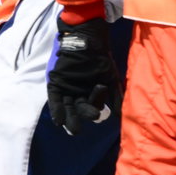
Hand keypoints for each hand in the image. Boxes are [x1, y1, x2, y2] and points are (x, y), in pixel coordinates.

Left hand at [47, 17, 119, 135]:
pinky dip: (57, 110)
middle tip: (77, 130)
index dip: (92, 113)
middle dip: (77, 121)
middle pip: (77, 110)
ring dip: (67, 118)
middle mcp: (78, 93)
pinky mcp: (56, 84)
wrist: (88, 44)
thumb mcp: (111, 79)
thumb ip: (116, 96)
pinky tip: (58, 120)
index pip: (91, 108)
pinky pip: (55, 100)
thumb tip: (120, 115)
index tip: (96, 118)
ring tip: (68, 127)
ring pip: (66, 107)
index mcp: (91, 93)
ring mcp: (67, 89)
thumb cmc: (101, 60)